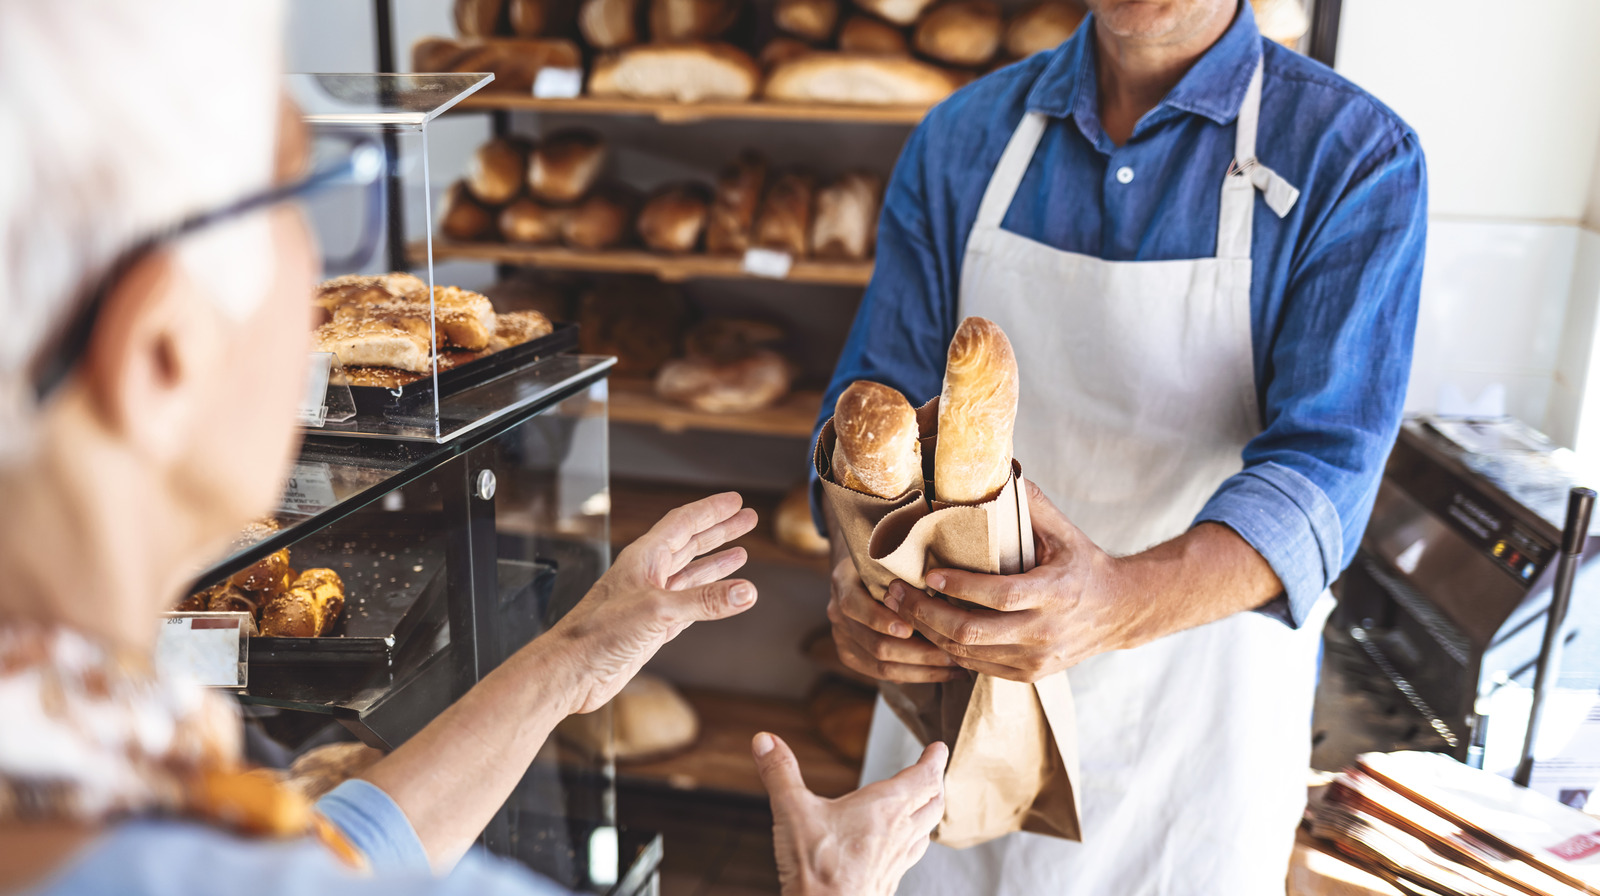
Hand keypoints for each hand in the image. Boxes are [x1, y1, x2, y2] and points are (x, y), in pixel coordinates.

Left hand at [549, 493, 758, 712]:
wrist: (572, 671)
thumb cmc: (596, 634)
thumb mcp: (657, 611)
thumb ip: (704, 600)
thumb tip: (744, 591)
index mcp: (643, 558)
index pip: (683, 522)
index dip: (711, 510)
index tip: (735, 501)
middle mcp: (646, 575)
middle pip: (689, 543)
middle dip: (719, 530)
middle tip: (746, 519)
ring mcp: (650, 601)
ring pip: (689, 573)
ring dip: (716, 562)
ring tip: (741, 552)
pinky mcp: (652, 627)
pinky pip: (688, 604)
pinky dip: (708, 596)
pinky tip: (722, 594)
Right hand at [754, 732, 946, 895]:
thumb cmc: (817, 867)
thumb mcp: (792, 810)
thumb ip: (780, 772)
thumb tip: (765, 740)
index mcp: (885, 807)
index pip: (923, 776)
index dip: (934, 759)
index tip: (939, 748)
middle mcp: (899, 832)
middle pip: (933, 802)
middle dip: (936, 784)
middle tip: (935, 772)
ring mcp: (897, 860)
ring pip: (926, 830)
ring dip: (929, 813)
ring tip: (925, 806)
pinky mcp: (888, 881)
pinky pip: (912, 855)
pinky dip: (914, 841)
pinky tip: (901, 847)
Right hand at [828, 552, 959, 683]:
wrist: (861, 571)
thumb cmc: (886, 559)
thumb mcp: (890, 553)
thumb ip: (903, 567)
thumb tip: (939, 582)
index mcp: (843, 582)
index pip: (854, 605)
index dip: (879, 619)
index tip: (909, 627)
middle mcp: (836, 613)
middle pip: (876, 644)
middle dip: (919, 652)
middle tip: (953, 653)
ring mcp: (842, 638)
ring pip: (882, 666)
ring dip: (923, 670)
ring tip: (955, 668)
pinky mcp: (852, 656)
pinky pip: (883, 674)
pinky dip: (915, 676)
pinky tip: (942, 674)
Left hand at [890, 480, 1134, 682]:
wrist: (1119, 612)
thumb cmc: (1082, 563)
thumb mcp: (1063, 530)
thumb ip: (1029, 502)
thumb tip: (996, 467)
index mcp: (1055, 592)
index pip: (1000, 595)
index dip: (960, 587)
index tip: (928, 574)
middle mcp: (1045, 631)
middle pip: (973, 632)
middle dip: (926, 614)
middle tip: (896, 593)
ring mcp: (1037, 659)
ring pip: (968, 654)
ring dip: (929, 632)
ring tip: (902, 608)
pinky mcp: (1029, 675)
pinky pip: (977, 667)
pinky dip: (948, 649)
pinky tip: (928, 629)